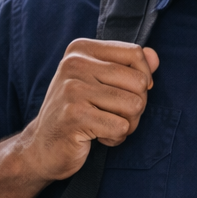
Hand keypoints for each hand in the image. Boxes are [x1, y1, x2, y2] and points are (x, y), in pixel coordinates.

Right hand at [16, 39, 159, 182]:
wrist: (42, 147)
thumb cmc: (76, 112)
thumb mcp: (99, 83)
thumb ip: (129, 67)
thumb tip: (155, 56)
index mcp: (80, 50)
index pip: (134, 53)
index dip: (143, 78)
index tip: (129, 93)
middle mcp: (74, 64)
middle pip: (139, 82)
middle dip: (136, 106)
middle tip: (114, 115)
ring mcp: (73, 89)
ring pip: (134, 105)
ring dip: (127, 124)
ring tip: (105, 126)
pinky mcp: (75, 115)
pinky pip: (121, 127)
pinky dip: (115, 138)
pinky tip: (97, 136)